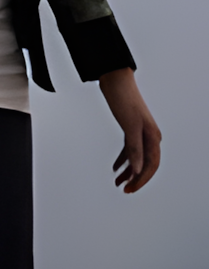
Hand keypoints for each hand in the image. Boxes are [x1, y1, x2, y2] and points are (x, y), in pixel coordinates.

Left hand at [101, 68, 160, 191]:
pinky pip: (130, 149)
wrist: (115, 79)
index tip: (129, 189)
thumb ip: (134, 148)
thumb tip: (138, 169)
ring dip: (128, 171)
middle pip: (146, 164)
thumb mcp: (129, 126)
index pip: (151, 165)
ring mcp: (141, 132)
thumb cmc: (123, 99)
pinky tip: (115, 168)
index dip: (141, 179)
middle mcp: (150, 136)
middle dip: (136, 178)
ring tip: (117, 182)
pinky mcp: (130, 128)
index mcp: (153, 137)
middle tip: (123, 189)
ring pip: (137, 158)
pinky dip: (123, 159)